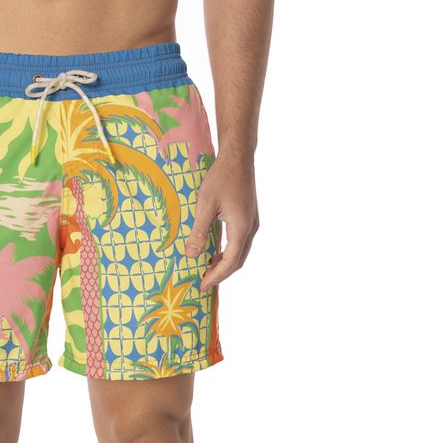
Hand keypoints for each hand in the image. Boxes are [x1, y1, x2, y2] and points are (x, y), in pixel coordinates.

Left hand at [184, 149, 258, 289]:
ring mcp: (252, 223)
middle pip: (238, 261)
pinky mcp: (249, 217)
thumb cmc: (221, 178)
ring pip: (241, 252)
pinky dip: (229, 251)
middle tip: (203, 280)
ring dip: (225, 262)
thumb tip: (190, 255)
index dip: (216, 276)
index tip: (202, 285)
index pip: (230, 262)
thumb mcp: (205, 205)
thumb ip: (199, 231)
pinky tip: (215, 249)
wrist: (238, 158)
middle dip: (221, 273)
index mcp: (242, 228)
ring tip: (206, 268)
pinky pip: (240, 241)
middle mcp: (251, 229)